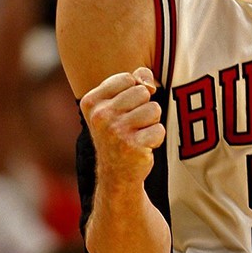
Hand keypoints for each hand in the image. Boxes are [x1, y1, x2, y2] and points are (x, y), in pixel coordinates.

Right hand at [80, 68, 164, 184]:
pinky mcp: (132, 146)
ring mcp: (115, 132)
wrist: (116, 174)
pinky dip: (156, 138)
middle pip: (143, 92)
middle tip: (132, 125)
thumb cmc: (120, 131)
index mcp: (91, 101)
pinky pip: (160, 129)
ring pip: (154, 109)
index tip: (123, 110)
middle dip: (144, 107)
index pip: (128, 78)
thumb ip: (135, 81)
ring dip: (151, 122)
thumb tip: (149, 84)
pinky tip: (142, 147)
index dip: (133, 92)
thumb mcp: (119, 103)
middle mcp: (100, 116)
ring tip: (137, 134)